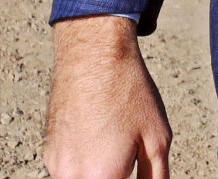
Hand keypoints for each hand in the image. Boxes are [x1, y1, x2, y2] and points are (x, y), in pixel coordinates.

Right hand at [44, 15, 171, 178]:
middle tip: (128, 148)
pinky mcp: (49, 154)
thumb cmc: (129, 96)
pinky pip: (71, 169)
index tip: (136, 162)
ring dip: (101, 170)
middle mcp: (71, 177)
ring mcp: (56, 166)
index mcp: (101, 178)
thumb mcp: (158, 139)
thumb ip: (156, 176)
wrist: (93, 59)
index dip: (129, 175)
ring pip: (85, 177)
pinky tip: (100, 132)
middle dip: (116, 173)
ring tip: (115, 137)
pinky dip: (87, 160)